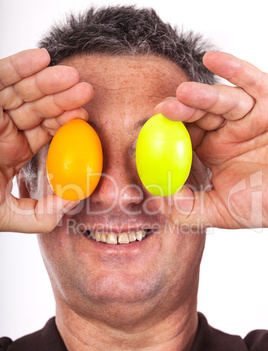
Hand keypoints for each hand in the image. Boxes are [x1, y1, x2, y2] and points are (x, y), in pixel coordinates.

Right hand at [0, 49, 93, 231]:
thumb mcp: (7, 215)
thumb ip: (41, 216)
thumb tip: (72, 202)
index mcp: (14, 150)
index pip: (46, 129)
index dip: (65, 121)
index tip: (85, 116)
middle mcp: (4, 128)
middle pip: (39, 106)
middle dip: (63, 97)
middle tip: (86, 90)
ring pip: (22, 89)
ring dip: (47, 80)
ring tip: (72, 76)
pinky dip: (19, 66)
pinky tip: (41, 59)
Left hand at [155, 52, 267, 228]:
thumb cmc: (263, 204)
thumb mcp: (221, 211)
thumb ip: (189, 209)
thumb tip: (160, 199)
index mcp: (213, 150)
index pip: (186, 135)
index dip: (168, 130)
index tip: (150, 130)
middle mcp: (228, 130)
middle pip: (200, 113)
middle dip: (181, 110)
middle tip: (164, 109)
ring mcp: (249, 116)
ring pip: (223, 100)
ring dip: (203, 95)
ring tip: (184, 93)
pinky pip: (254, 83)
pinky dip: (235, 69)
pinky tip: (213, 58)